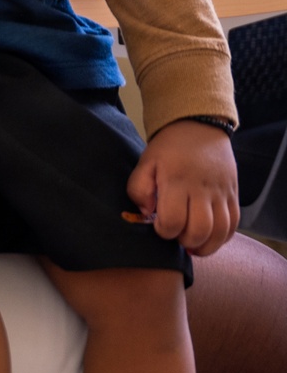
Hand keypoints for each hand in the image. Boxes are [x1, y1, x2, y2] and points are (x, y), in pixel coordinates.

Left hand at [127, 120, 238, 255]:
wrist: (199, 125)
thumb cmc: (169, 147)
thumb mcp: (146, 161)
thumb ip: (138, 188)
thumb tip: (147, 214)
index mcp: (177, 179)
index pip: (173, 220)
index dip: (163, 231)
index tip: (159, 224)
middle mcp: (203, 188)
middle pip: (200, 231)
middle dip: (185, 241)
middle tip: (176, 234)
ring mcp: (222, 192)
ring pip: (220, 233)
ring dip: (205, 246)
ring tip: (191, 243)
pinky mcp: (233, 195)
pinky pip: (233, 225)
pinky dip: (221, 238)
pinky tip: (208, 237)